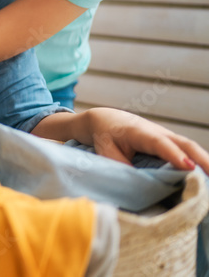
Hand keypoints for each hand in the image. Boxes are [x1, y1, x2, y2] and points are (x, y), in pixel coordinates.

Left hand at [83, 107, 208, 171]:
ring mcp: (167, 136)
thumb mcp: (107, 151)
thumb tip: (140, 185)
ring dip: (206, 162)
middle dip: (202, 160)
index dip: (175, 155)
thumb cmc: (106, 136)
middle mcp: (158, 132)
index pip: (161, 144)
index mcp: (140, 132)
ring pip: (191, 148)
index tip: (189, 167)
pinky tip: (208, 177)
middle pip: (185, 144)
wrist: (106, 119)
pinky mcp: (171, 143)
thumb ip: (122, 165)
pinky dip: (200, 162)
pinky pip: (189, 151)